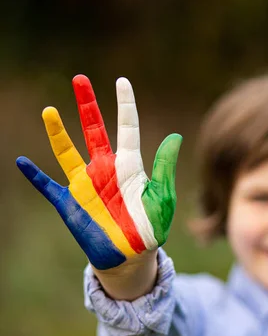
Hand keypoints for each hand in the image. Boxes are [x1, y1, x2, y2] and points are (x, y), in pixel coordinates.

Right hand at [16, 75, 181, 270]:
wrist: (132, 257)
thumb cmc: (151, 227)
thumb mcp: (163, 198)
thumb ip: (164, 168)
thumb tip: (176, 136)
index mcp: (130, 166)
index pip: (127, 128)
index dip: (125, 104)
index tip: (121, 82)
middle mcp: (105, 169)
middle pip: (94, 130)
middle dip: (87, 105)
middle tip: (80, 79)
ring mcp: (86, 185)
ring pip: (68, 152)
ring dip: (58, 133)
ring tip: (49, 111)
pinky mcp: (70, 204)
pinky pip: (49, 186)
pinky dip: (36, 176)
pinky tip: (23, 162)